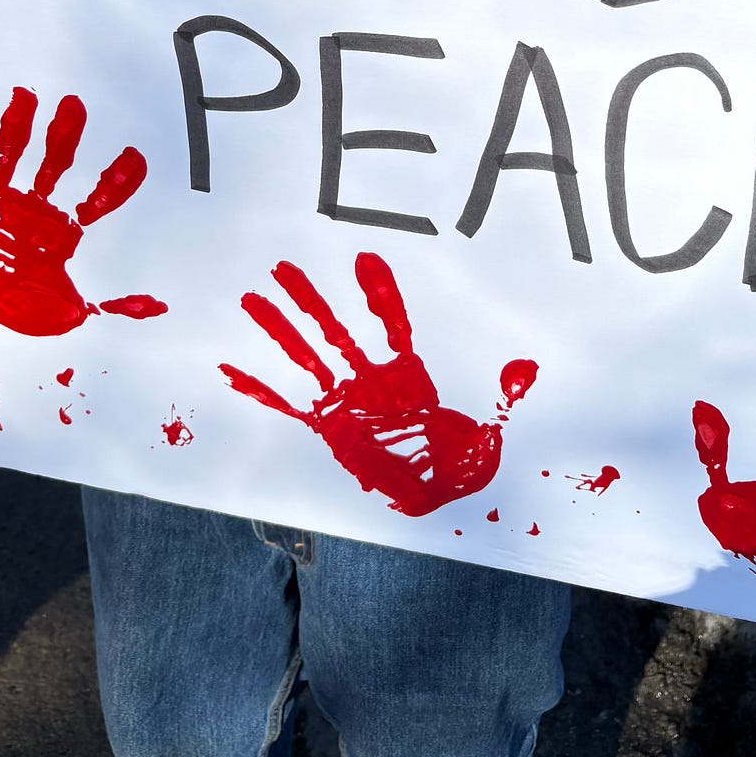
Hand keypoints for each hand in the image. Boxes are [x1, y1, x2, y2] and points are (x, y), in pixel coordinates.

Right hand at [0, 87, 163, 336]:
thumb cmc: (21, 304)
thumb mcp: (68, 309)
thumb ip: (111, 304)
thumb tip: (154, 306)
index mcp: (63, 225)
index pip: (97, 197)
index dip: (116, 180)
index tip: (136, 157)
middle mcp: (35, 201)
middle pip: (56, 162)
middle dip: (66, 136)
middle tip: (77, 107)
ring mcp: (0, 194)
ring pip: (14, 151)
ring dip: (19, 125)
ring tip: (26, 98)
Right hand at [219, 252, 537, 517]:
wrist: (436, 498)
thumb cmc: (461, 463)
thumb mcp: (487, 438)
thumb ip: (501, 403)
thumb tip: (523, 373)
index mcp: (408, 376)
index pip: (392, 324)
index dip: (379, 293)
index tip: (364, 258)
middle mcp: (371, 380)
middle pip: (336, 327)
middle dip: (311, 297)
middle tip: (284, 264)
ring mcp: (346, 401)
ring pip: (306, 355)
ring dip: (280, 328)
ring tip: (252, 298)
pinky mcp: (328, 428)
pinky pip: (289, 405)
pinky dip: (261, 389)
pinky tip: (232, 370)